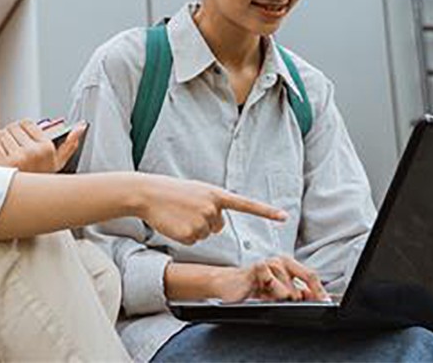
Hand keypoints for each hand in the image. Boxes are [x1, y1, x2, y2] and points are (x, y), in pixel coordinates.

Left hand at [0, 120, 85, 173]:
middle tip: (12, 143)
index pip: (27, 123)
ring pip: (2, 133)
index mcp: (46, 147)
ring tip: (5, 147)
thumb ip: (70, 143)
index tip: (21, 135)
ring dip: (0, 138)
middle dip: (10, 133)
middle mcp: (33, 151)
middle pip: (13, 127)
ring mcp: (17, 157)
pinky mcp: (2, 163)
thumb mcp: (58, 163)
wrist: (29, 201)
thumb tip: (81, 126)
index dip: (22, 128)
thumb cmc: (42, 179)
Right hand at [135, 175, 286, 244]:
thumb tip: (219, 226)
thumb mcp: (197, 192)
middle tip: (186, 210)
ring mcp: (202, 222)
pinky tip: (174, 223)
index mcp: (216, 194)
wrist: (148, 193)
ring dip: (192, 228)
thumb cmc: (172, 192)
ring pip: (205, 234)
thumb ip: (213, 205)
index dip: (267, 212)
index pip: (247, 205)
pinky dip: (183, 235)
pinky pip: (193, 241)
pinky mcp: (190, 235)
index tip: (284, 217)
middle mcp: (213, 208)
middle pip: (218, 226)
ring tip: (178, 215)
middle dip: (205, 221)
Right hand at [206, 256, 328, 302]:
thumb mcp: (278, 292)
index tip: (325, 302)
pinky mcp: (258, 267)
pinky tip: (260, 290)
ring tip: (267, 295)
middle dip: (296, 299)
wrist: (228, 284)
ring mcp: (270, 263)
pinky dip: (269, 293)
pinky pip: (273, 285)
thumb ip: (296, 293)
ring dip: (279, 298)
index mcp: (288, 265)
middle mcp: (281, 261)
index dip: (319, 291)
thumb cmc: (252, 287)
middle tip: (284, 300)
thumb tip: (314, 297)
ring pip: (288, 290)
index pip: (310, 276)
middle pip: (302, 284)